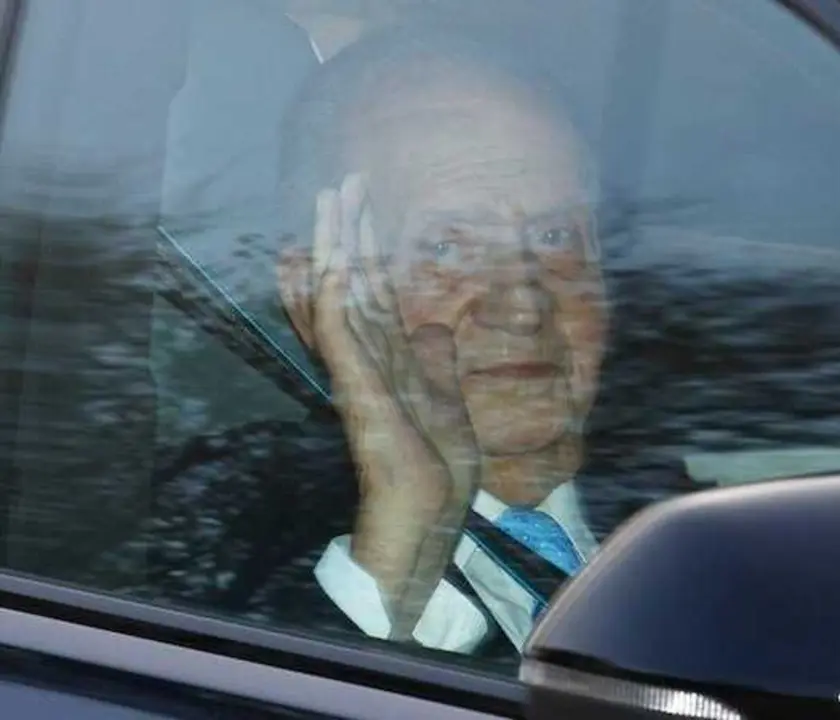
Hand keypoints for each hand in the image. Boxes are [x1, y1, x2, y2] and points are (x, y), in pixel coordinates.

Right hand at [280, 173, 479, 639]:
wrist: (430, 506)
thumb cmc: (437, 463)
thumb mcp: (446, 395)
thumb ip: (435, 358)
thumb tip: (435, 325)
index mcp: (389, 355)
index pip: (374, 287)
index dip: (369, 244)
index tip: (365, 204)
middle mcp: (367, 354)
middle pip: (353, 279)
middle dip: (348, 230)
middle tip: (344, 183)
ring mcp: (358, 368)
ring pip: (339, 294)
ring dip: (335, 246)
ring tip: (332, 200)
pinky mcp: (356, 386)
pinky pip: (337, 332)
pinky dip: (333, 295)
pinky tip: (333, 259)